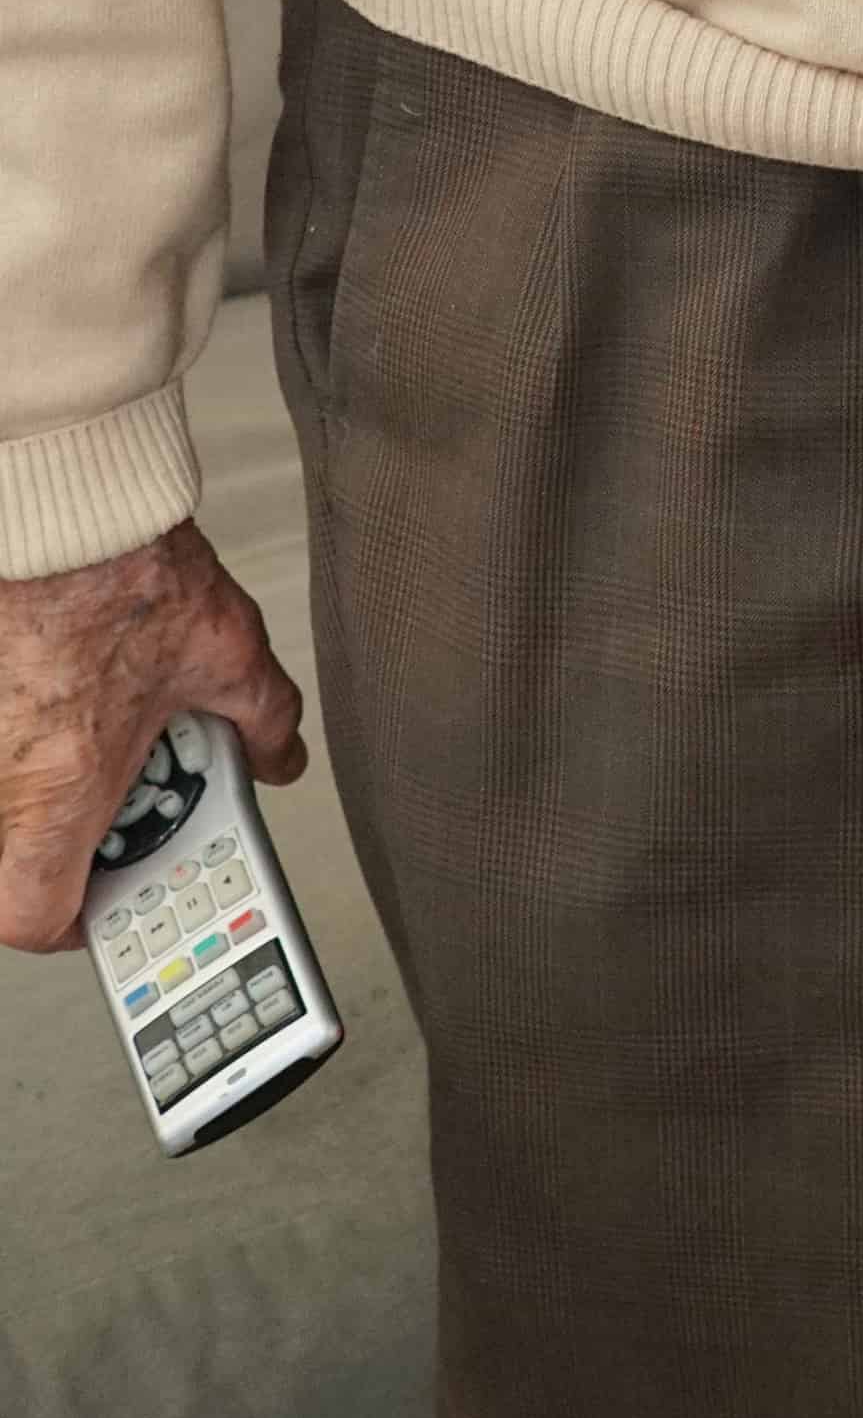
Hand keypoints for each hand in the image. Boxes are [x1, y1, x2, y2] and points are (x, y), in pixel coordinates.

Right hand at [0, 528, 305, 952]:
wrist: (65, 497)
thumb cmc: (126, 571)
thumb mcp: (227, 653)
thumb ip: (264, 718)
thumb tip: (280, 756)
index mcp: (59, 793)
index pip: (30, 915)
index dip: (73, 920)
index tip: (109, 895)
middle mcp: (4, 771)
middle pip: (12, 853)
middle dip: (73, 833)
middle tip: (122, 795)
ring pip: (8, 788)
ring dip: (52, 771)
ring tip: (106, 715)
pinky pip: (4, 732)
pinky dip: (31, 720)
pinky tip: (74, 672)